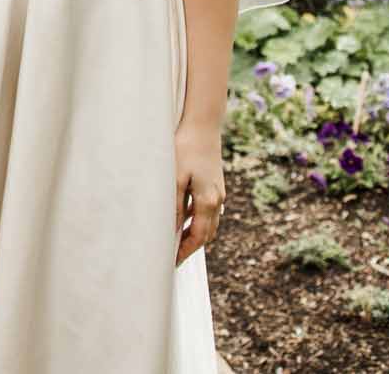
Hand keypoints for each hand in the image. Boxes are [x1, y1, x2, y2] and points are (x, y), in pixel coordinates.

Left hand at [174, 123, 225, 265]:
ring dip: (194, 234)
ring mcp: (218, 192)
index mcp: (208, 201)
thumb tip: (170, 230)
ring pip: (208, 223)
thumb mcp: (174, 178)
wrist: (203, 125)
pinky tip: (182, 218)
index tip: (173, 263)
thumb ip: (174, 206)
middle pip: (206, 234)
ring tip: (176, 242)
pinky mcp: (215, 184)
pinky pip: (207, 210)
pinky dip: (196, 219)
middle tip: (173, 257)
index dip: (185, 251)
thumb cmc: (185, 148)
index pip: (198, 237)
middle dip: (191, 247)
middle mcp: (217, 200)